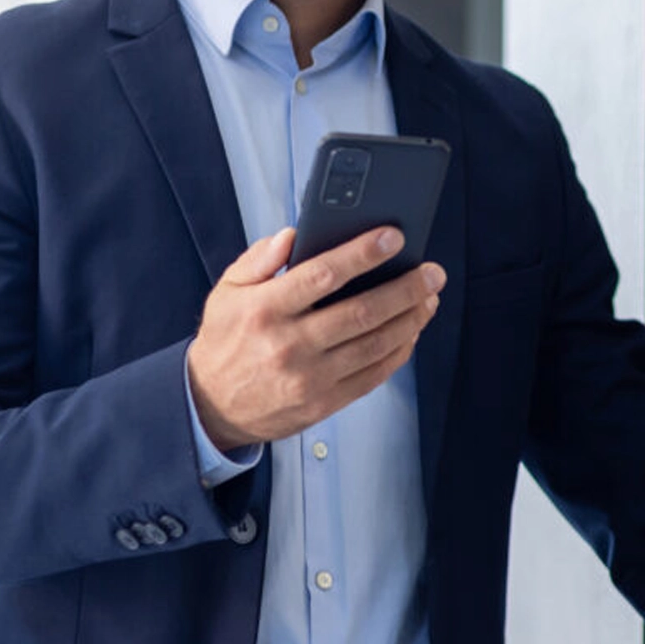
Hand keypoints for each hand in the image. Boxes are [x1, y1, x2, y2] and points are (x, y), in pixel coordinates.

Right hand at [188, 226, 445, 450]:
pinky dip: (399, 352)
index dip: (363, 254)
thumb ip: (258, 259)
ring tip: (430, 298)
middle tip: (433, 272)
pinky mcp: (323, 403)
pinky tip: (411, 331)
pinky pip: (372, 376)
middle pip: (361, 312)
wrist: (211, 407)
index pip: (322, 275)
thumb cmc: (226, 340)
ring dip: (410, 319)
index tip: (394, 237)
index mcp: (265, 310)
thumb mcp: (226, 292)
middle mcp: (288, 345)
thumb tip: (293, 236)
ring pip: (374, 344)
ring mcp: (309, 378)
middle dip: (405, 289)